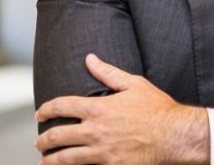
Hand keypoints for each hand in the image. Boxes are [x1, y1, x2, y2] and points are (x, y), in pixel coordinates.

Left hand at [35, 54, 208, 164]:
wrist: (174, 135)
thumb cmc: (156, 108)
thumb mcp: (133, 84)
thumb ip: (108, 72)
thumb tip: (90, 58)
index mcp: (98, 108)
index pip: (62, 106)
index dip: (46, 110)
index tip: (40, 113)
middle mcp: (95, 131)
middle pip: (57, 136)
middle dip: (43, 139)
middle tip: (39, 142)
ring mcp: (101, 152)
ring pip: (66, 159)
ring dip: (51, 160)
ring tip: (45, 160)